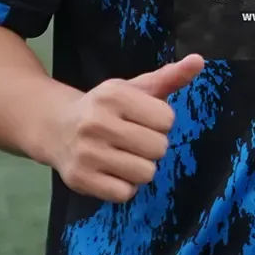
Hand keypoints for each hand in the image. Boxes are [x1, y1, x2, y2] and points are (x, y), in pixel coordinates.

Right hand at [42, 55, 204, 201]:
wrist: (55, 127)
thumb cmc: (106, 107)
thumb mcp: (135, 88)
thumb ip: (170, 76)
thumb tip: (199, 61)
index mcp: (113, 95)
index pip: (167, 120)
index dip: (160, 122)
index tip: (141, 119)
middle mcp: (96, 123)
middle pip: (158, 148)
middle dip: (152, 146)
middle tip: (132, 140)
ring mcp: (86, 153)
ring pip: (145, 173)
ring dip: (140, 168)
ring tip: (122, 155)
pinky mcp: (79, 179)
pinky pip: (124, 194)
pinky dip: (124, 187)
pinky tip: (111, 172)